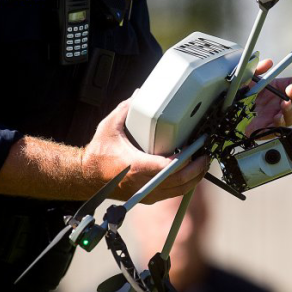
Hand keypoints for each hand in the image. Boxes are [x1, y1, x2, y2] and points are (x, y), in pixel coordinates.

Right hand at [82, 100, 207, 202]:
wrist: (86, 177)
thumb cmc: (98, 154)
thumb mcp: (109, 127)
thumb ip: (126, 109)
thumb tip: (139, 95)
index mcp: (136, 166)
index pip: (168, 168)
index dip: (186, 161)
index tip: (196, 150)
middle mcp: (143, 183)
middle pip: (178, 182)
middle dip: (196, 170)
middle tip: (205, 157)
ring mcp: (145, 193)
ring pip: (177, 191)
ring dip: (193, 179)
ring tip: (201, 164)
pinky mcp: (146, 197)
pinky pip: (171, 194)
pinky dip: (183, 185)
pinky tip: (189, 174)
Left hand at [246, 59, 291, 133]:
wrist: (230, 113)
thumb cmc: (242, 96)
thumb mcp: (248, 80)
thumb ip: (257, 69)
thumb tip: (268, 63)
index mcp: (278, 91)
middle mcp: (280, 104)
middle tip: (291, 89)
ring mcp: (276, 117)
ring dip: (290, 109)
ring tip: (285, 104)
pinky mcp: (269, 129)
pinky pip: (280, 129)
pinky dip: (280, 123)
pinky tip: (277, 117)